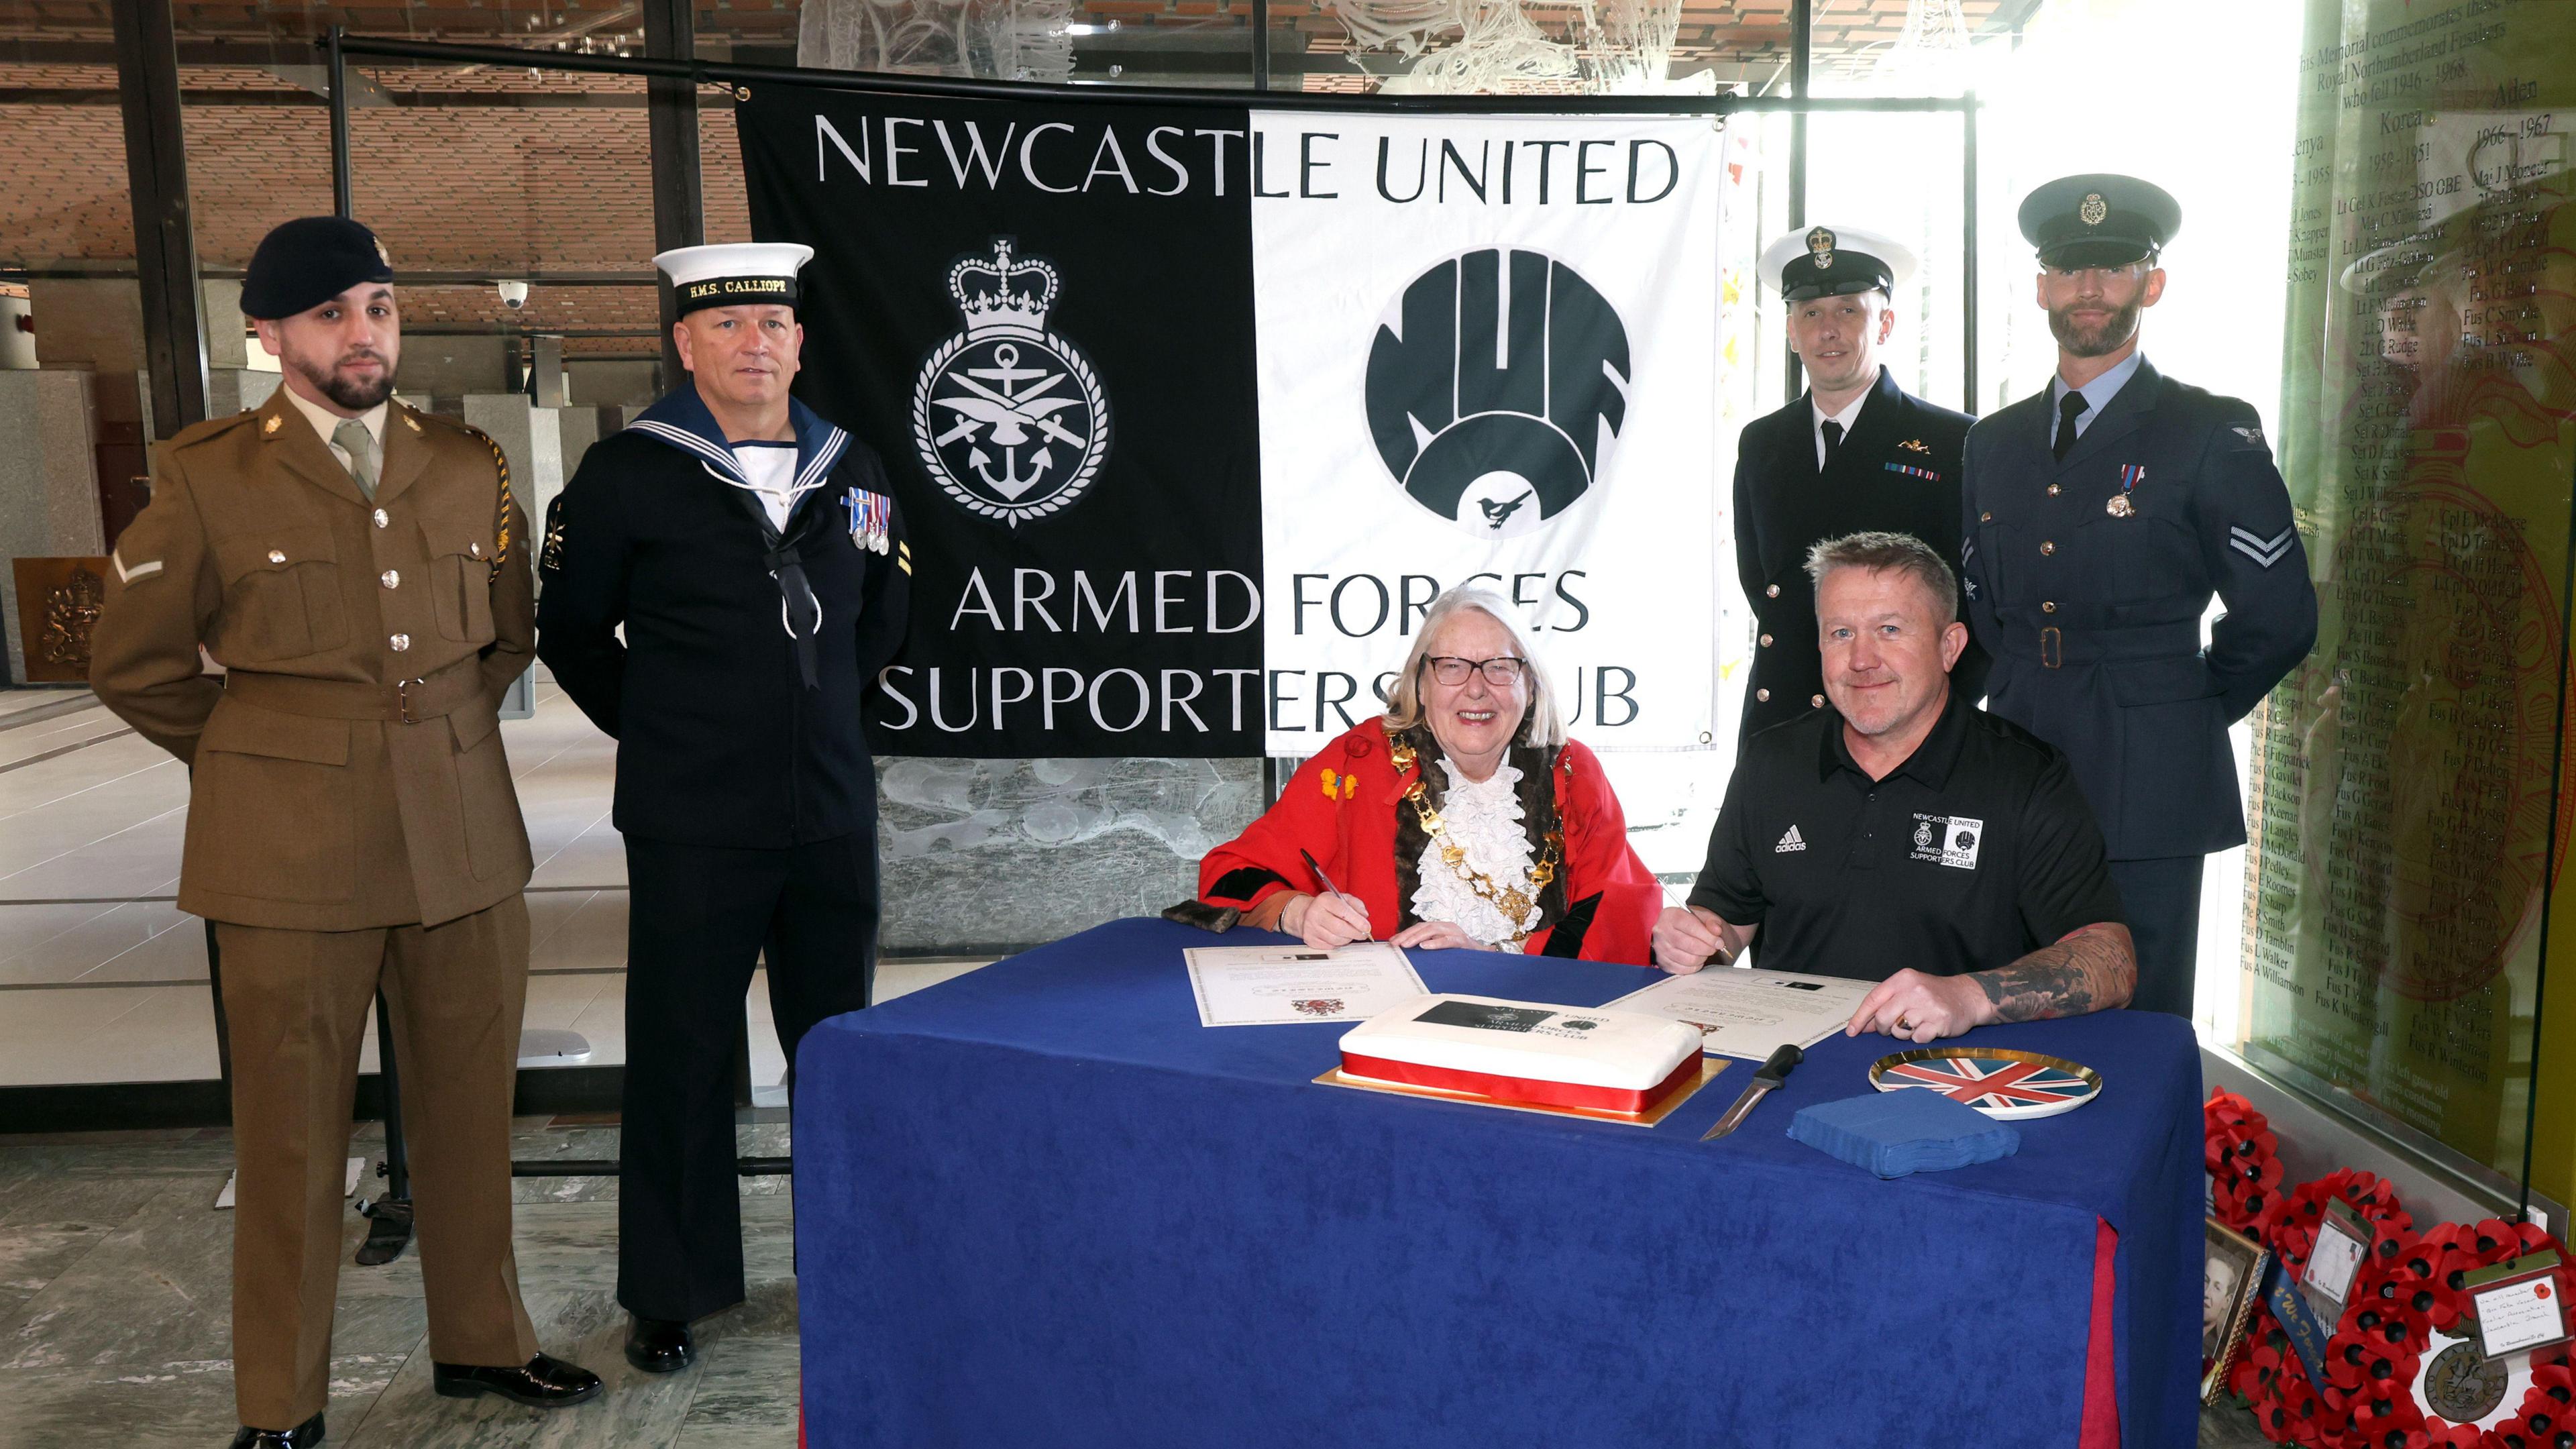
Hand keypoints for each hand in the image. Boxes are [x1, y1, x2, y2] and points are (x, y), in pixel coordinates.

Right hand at [1284, 891, 1370, 948]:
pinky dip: (1338, 944)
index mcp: (1324, 900)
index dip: (1357, 921)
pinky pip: (1330, 946)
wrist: (1305, 913)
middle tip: (1363, 934)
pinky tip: (1339, 937)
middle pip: (1339, 928)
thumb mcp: (1342, 898)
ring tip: (1350, 934)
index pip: (1343, 911)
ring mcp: (1311, 928)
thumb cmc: (1327, 906)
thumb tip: (1364, 916)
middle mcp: (1315, 913)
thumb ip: (1356, 904)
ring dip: (1347, 939)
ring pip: (1336, 940)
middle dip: (1355, 933)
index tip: (1367, 927)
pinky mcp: (1310, 940)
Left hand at [1389, 919, 1476, 951]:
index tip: (1393, 941)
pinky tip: (1424, 947)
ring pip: (1432, 930)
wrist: (1484, 956)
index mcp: (1441, 927)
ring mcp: (1455, 932)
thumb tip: (1408, 948)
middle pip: (1423, 927)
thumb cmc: (1461, 953)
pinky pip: (1447, 940)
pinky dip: (1435, 943)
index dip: (1405, 933)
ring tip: (1405, 945)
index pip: (1419, 927)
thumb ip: (1429, 944)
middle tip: (1395, 944)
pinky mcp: (1462, 941)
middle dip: (1407, 935)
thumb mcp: (1443, 947)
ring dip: (1417, 937)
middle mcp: (1447, 926)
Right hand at [1651, 904, 1729, 973]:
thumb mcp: (1702, 916)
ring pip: (1687, 959)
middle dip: (1707, 949)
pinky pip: (1683, 970)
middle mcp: (1661, 931)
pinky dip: (1694, 967)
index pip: (1691, 927)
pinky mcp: (1662, 962)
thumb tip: (1716, 931)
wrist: (1675, 930)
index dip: (1708, 937)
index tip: (1719, 942)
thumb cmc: (1689, 923)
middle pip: (1690, 945)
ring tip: (1704, 953)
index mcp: (1671, 915)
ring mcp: (1660, 948)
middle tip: (1713, 948)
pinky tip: (1697, 959)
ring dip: (1701, 958)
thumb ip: (1712, 921)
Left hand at [1846, 969, 1989, 1041]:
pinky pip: (1916, 1038)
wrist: (1967, 996)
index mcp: (1902, 979)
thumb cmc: (1933, 994)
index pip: (1873, 999)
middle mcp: (1914, 990)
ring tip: (1915, 1024)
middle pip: (1883, 1017)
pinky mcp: (1939, 1022)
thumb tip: (1863, 1025)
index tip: (1852, 1031)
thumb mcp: (1908, 991)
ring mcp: (1927, 1006)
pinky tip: (1928, 1028)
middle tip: (1891, 1028)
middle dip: (1883, 1028)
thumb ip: (1885, 1004)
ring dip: (1903, 1033)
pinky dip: (1918, 1037)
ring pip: (1898, 1030)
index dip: (1860, 1017)